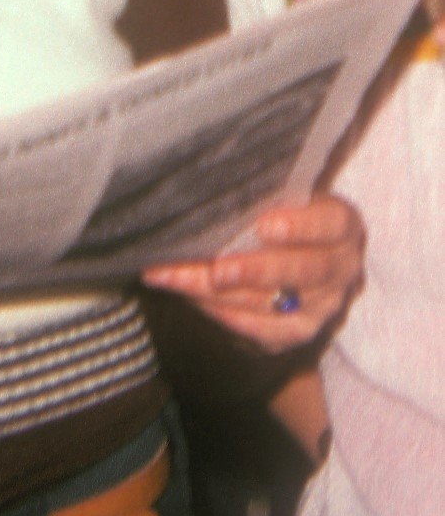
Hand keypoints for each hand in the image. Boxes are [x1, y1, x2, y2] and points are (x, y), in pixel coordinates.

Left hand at [140, 193, 364, 353]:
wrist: (305, 255)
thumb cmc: (285, 213)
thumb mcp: (288, 194)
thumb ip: (264, 192)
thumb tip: (209, 182)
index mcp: (342, 227)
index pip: (330, 223)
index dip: (300, 226)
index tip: (265, 225)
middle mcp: (340, 270)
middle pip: (301, 272)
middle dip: (253, 271)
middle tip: (216, 270)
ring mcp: (321, 307)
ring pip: (270, 305)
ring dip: (216, 293)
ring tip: (173, 276)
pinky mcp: (296, 333)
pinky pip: (257, 329)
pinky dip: (218, 312)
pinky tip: (186, 294)